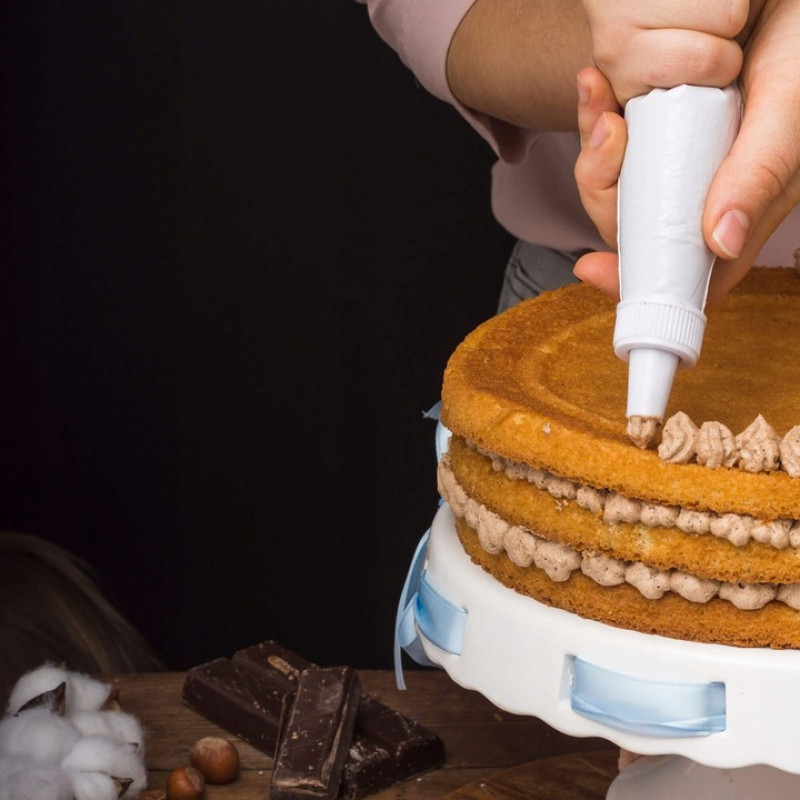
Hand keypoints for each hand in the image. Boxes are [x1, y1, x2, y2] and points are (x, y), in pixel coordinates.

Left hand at [574, 1, 799, 302]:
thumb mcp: (787, 109)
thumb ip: (760, 173)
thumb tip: (720, 243)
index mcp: (741, 206)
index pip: (686, 271)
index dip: (636, 279)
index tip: (589, 268)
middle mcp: (706, 190)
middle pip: (635, 226)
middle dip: (604, 191)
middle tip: (605, 137)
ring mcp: (682, 158)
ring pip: (620, 183)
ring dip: (597, 147)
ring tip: (597, 98)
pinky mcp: (663, 123)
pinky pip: (619, 138)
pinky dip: (600, 114)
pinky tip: (597, 86)